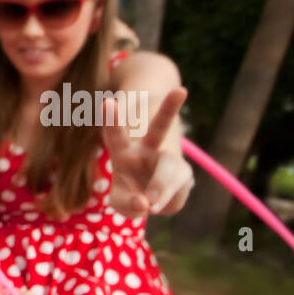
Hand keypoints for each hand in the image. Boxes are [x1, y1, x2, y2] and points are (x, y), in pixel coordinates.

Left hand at [103, 87, 192, 218]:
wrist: (154, 198)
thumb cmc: (130, 194)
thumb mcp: (121, 202)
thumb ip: (128, 204)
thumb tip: (146, 203)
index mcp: (124, 152)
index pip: (116, 135)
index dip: (112, 120)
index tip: (109, 102)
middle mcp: (148, 150)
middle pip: (160, 128)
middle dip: (169, 109)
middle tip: (180, 90)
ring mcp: (169, 160)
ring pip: (170, 167)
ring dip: (160, 187)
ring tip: (151, 204)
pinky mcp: (184, 173)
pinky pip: (177, 189)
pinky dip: (166, 203)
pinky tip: (159, 204)